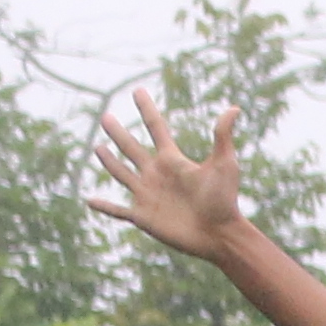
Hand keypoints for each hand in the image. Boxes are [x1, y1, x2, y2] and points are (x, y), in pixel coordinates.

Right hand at [86, 86, 249, 260]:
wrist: (220, 235)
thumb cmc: (224, 200)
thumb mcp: (224, 164)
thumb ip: (222, 136)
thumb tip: (235, 108)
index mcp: (173, 160)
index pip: (156, 128)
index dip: (146, 109)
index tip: (137, 91)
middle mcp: (157, 174)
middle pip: (132, 148)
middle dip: (118, 133)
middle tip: (105, 117)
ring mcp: (148, 195)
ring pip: (122, 174)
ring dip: (109, 162)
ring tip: (97, 148)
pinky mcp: (143, 217)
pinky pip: (118, 211)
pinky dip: (104, 207)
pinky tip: (90, 201)